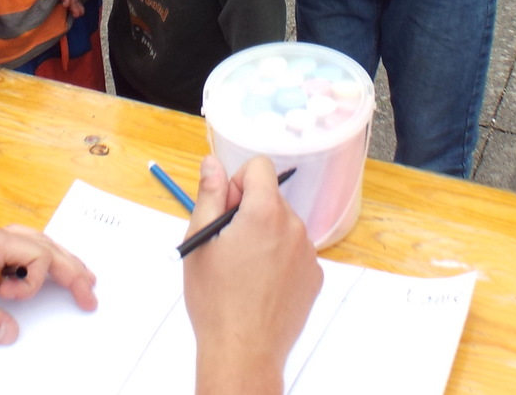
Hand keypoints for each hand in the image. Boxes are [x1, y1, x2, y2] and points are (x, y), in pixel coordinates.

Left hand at [0, 225, 96, 344]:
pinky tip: (30, 278)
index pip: (34, 253)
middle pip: (42, 245)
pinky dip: (32, 263)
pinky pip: (14, 252)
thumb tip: (12, 333)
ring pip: (31, 245)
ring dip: (55, 261)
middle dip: (70, 267)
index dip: (35, 281)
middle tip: (91, 293)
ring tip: (77, 277)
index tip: (12, 301)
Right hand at [183, 157, 320, 387]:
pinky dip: (278, 259)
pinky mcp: (314, 277)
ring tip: (242, 270)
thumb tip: (213, 163)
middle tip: (227, 245)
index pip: (260, 167)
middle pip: (270, 198)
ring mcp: (308, 253)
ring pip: (282, 226)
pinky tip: (259, 285)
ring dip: (263, 235)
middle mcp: (294, 226)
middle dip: (248, 211)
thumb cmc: (216, 300)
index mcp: (265, 212)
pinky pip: (294, 252)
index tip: (225, 210)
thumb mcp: (200, 242)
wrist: (243, 352)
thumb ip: (209, 195)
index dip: (237, 183)